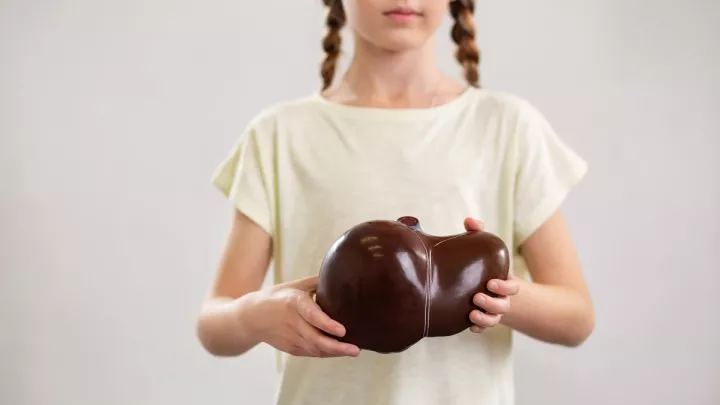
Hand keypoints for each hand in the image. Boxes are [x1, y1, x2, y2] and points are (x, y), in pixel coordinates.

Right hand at [247, 276, 360, 357]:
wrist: (251, 317)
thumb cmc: (276, 297)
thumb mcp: (294, 285)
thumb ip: (315, 282)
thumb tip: (338, 275)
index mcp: (293, 302)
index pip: (311, 315)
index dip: (327, 324)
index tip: (342, 330)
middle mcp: (292, 322)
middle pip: (315, 338)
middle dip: (336, 346)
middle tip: (355, 349)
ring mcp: (290, 337)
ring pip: (314, 349)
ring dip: (334, 352)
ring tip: (352, 351)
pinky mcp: (290, 348)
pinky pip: (311, 353)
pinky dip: (325, 353)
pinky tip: (339, 352)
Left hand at [463, 217, 520, 332]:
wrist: (494, 289)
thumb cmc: (489, 266)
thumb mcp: (488, 251)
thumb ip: (480, 234)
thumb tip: (469, 220)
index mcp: (504, 283)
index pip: (512, 289)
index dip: (504, 287)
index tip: (491, 282)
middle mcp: (501, 299)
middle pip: (503, 306)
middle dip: (491, 303)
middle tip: (477, 297)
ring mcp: (493, 311)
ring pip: (493, 320)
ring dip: (484, 318)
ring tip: (472, 313)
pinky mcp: (483, 319)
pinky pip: (483, 328)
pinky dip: (478, 328)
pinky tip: (470, 326)